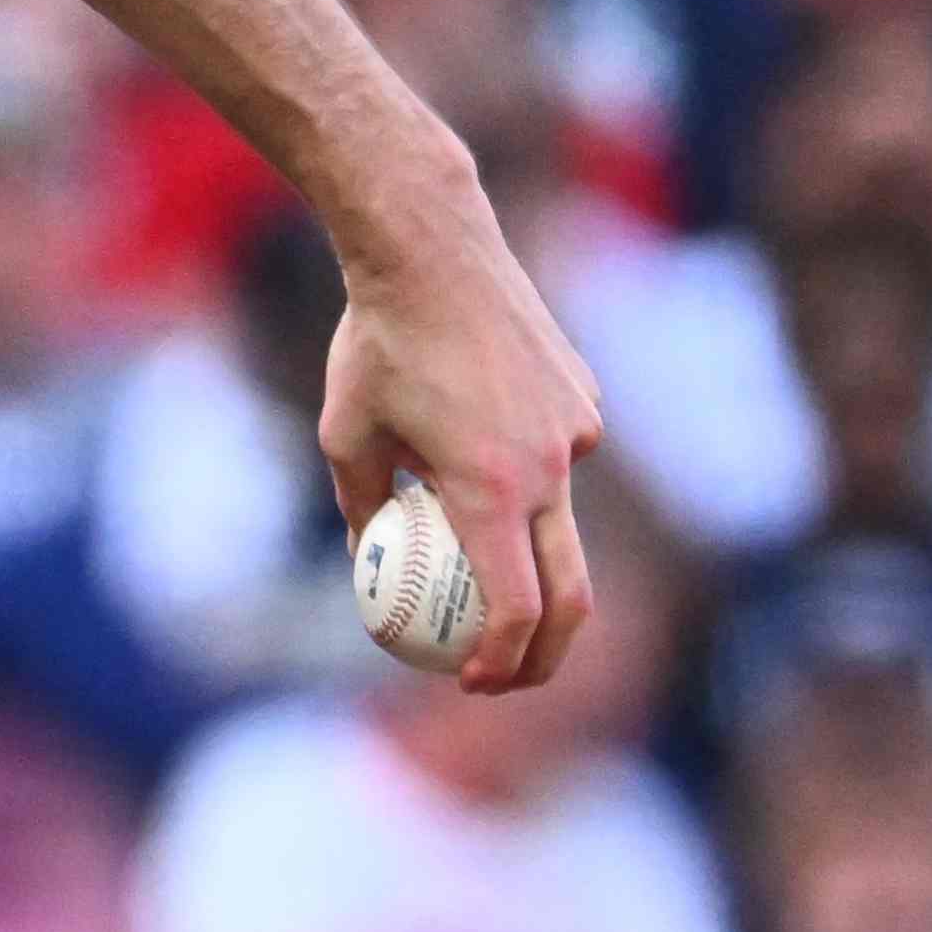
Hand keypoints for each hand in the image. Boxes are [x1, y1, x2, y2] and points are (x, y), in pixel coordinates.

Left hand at [315, 201, 604, 695]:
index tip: (473, 680)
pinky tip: (475, 434)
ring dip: (526, 551)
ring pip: (562, 520)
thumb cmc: (377, 344)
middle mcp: (549, 466)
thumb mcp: (346, 437)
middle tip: (503, 673)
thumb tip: (370, 570)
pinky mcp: (585, 402)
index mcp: (491, 488)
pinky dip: (526, 478)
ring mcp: (577, 432)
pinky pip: (558, 460)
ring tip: (465, 534)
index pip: (516, 607)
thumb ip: (363, 512)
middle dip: (546, 652)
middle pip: (572, 593)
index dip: (502, 659)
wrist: (436, 251)